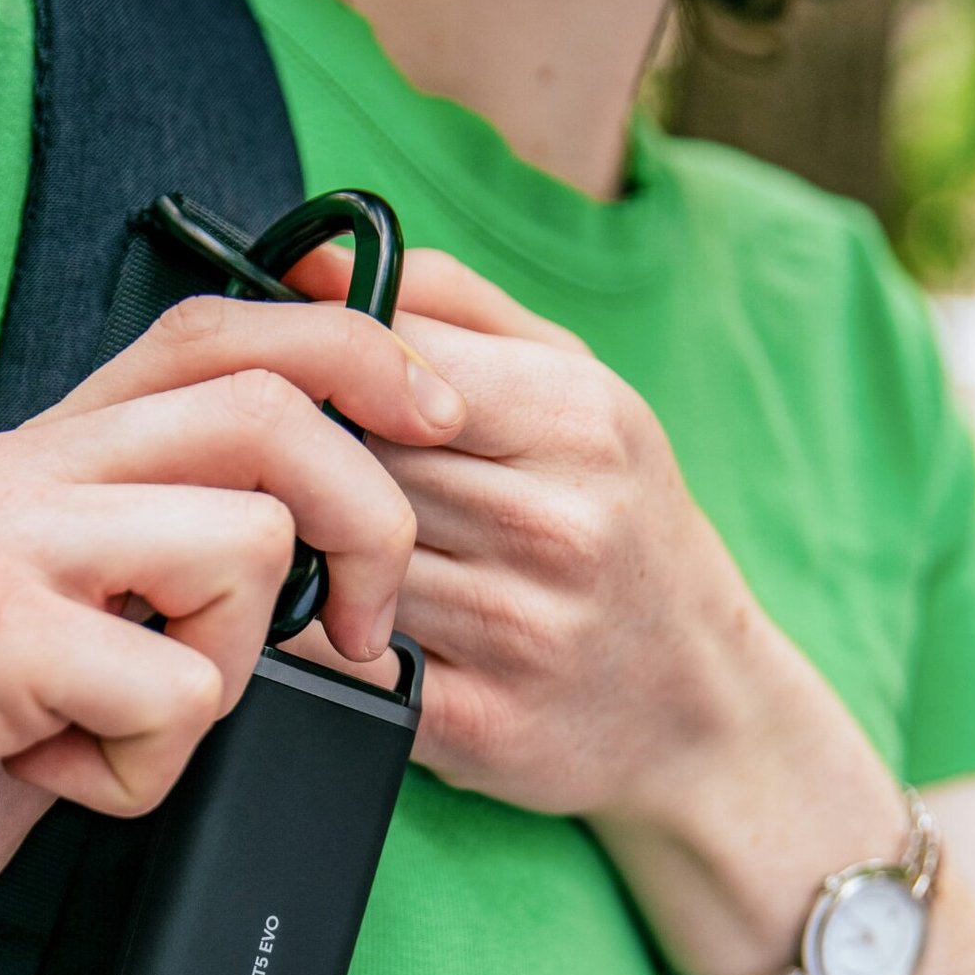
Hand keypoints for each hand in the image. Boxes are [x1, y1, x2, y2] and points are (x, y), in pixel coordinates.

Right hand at [0, 293, 464, 974]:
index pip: (225, 333)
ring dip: (229, 674)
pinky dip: (150, 771)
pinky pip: (174, 692)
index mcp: (40, 460)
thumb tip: (323, 562)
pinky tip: (65, 779)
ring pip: (243, 546)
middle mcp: (15, 473)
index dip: (358, 351)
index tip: (439, 420)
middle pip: (269, 411)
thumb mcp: (59, 640)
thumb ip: (154, 575)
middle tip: (356, 635)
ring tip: (129, 729)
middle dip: (369, 525)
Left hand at [289, 242, 904, 974]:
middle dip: (305, 463)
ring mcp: (515, 627)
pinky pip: (338, 660)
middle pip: (352, 460)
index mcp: (578, 420)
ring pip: (335, 558)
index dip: (323, 376)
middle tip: (275, 469)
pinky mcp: (472, 719)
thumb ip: (449, 307)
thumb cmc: (622, 525)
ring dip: (297, 549)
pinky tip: (314, 618)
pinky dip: (309, 636)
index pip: (388, 363)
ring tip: (293, 539)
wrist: (700, 707)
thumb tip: (312, 254)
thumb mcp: (579, 390)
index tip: (301, 391)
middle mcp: (554, 522)